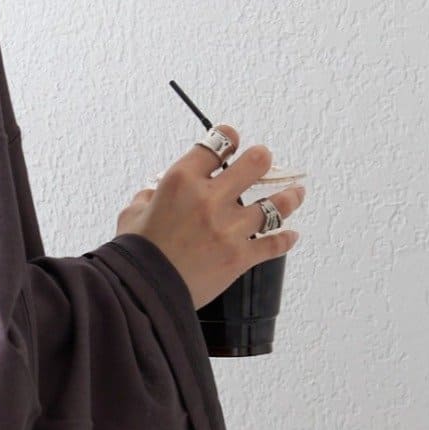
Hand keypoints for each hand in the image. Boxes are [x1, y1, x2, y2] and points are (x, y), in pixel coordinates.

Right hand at [116, 126, 305, 310]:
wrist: (143, 291)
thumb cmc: (135, 254)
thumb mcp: (131, 215)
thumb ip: (147, 199)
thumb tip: (153, 195)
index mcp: (181, 182)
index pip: (215, 144)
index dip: (228, 137)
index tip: (233, 140)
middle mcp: (209, 199)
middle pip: (255, 163)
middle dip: (261, 158)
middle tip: (263, 160)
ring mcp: (229, 228)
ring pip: (275, 204)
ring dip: (289, 197)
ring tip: (297, 193)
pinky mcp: (240, 256)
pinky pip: (274, 244)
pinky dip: (285, 240)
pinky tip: (291, 235)